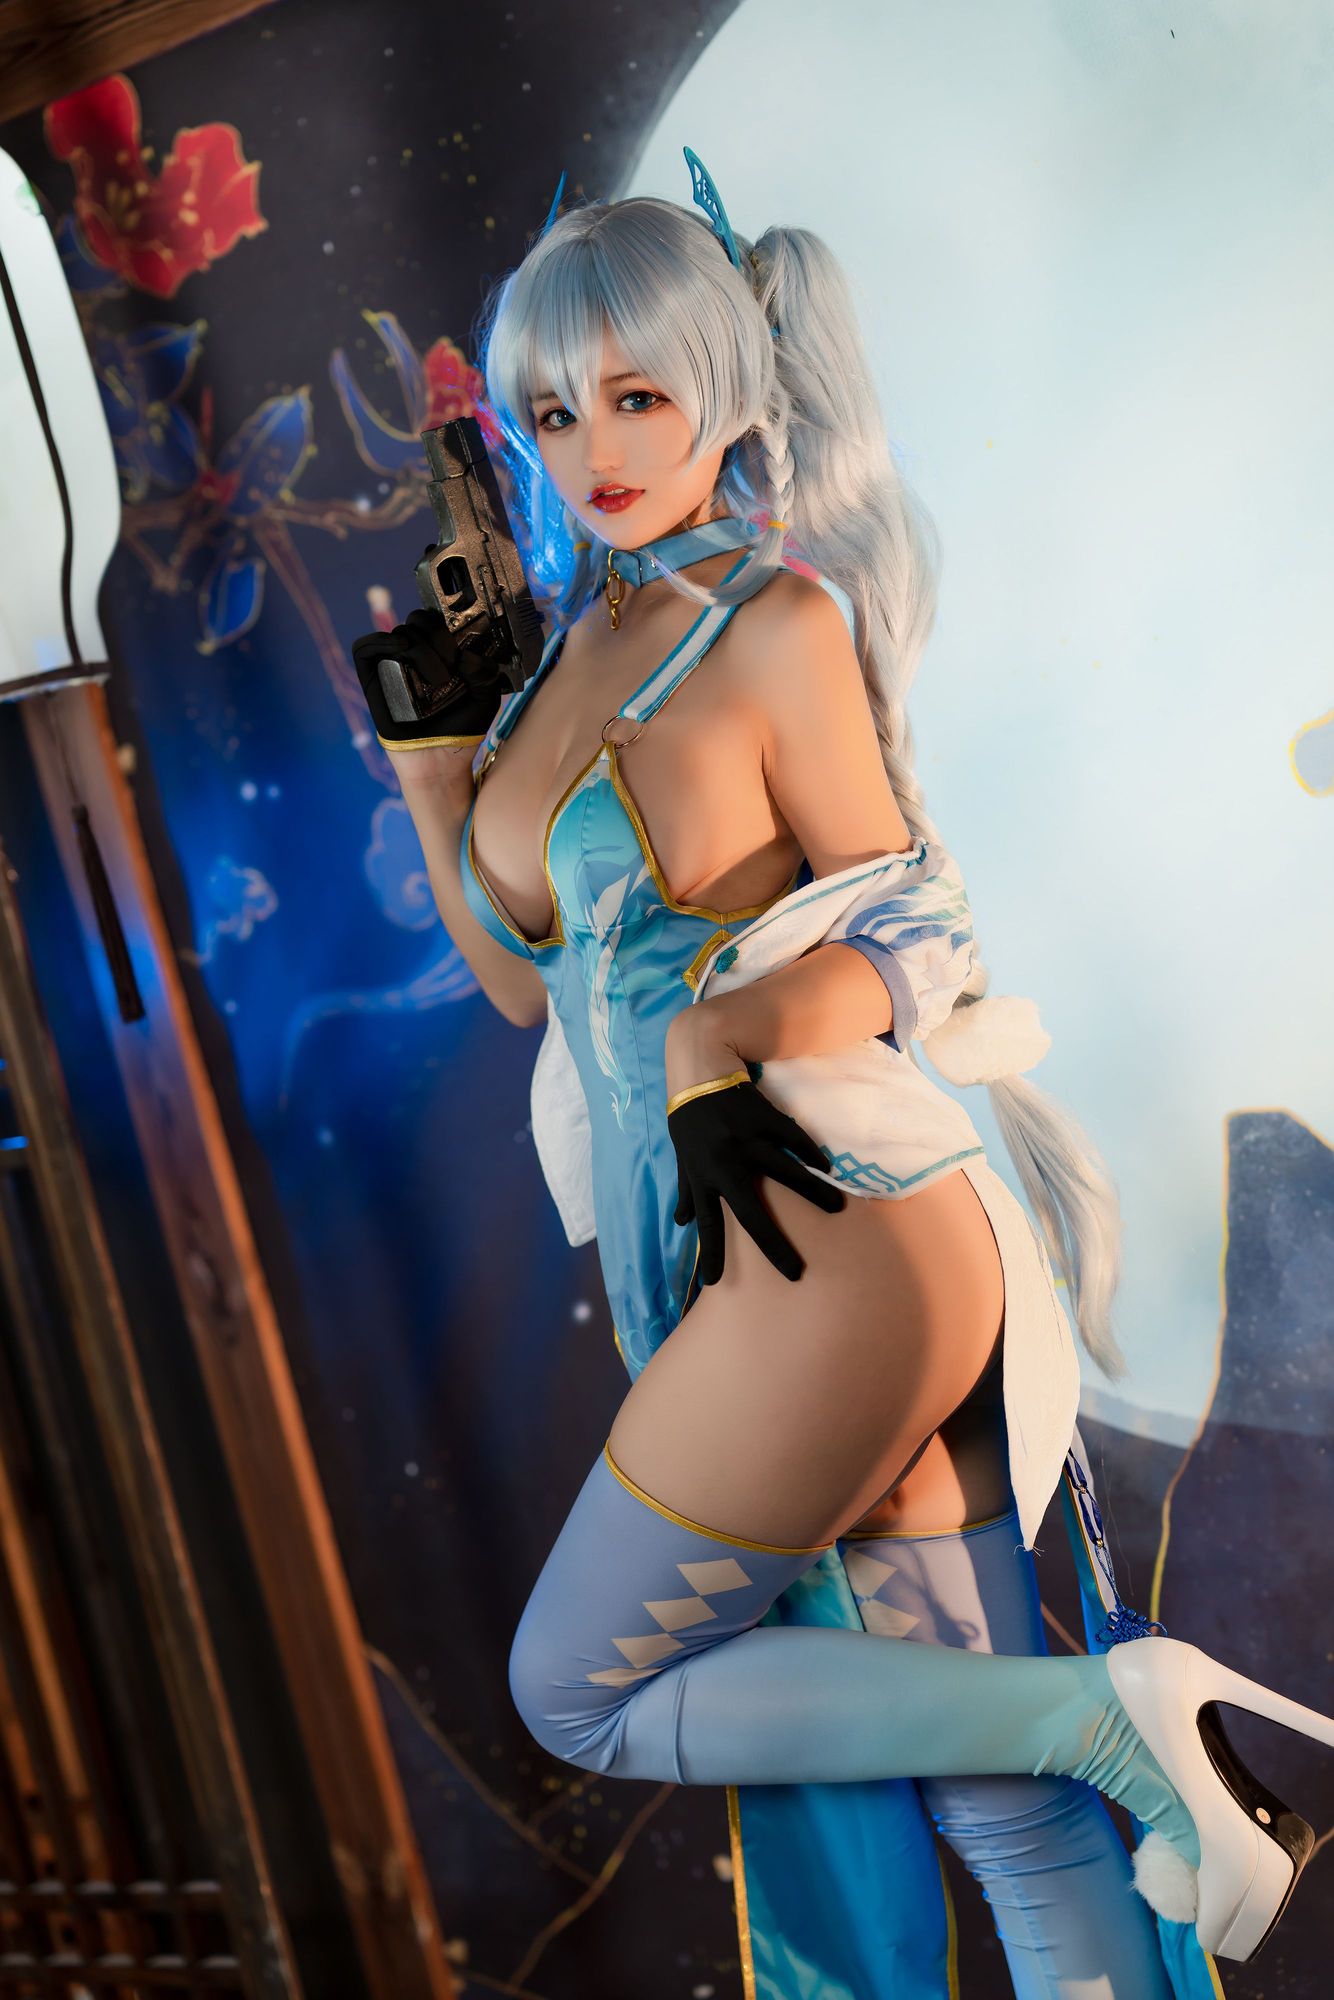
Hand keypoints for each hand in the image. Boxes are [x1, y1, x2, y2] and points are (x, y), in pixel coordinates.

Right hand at [352, 606, 505, 748]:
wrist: (441, 761)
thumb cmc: (461, 728)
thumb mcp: (485, 697)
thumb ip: (484, 670)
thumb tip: (464, 654)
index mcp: (439, 653)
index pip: (436, 620)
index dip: (446, 623)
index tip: (462, 645)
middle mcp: (415, 655)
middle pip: (416, 621)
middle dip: (436, 634)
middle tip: (451, 661)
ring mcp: (392, 665)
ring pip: (398, 632)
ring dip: (420, 647)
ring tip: (437, 677)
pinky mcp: (371, 679)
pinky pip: (365, 648)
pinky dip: (381, 641)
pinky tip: (402, 648)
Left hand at [668, 1071, 844, 1284]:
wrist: (700, 1070)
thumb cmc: (691, 1120)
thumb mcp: (683, 1157)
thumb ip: (686, 1191)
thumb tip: (681, 1224)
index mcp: (703, 1176)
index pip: (706, 1224)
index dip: (709, 1254)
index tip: (714, 1284)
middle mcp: (724, 1163)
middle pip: (750, 1213)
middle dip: (773, 1246)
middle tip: (795, 1272)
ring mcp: (746, 1140)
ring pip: (784, 1172)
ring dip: (812, 1192)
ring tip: (837, 1209)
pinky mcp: (764, 1118)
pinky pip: (793, 1140)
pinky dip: (810, 1154)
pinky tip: (826, 1169)